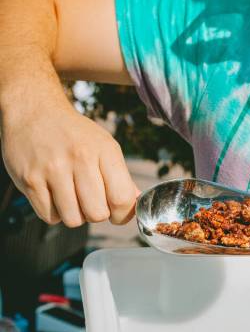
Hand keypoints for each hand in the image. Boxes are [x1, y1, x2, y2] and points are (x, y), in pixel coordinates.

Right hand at [1, 95, 137, 226]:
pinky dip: (53, 212)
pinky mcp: (30, 179)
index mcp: (104, 150)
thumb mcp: (104, 145)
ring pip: (73, 220)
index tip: (116, 213)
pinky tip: (53, 195)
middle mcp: (80, 158)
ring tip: (70, 197)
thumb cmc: (74, 134)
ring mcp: (53, 169)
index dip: (122, 215)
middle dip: (96, 214)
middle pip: (97, 214)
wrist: (34, 111)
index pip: (122, 198)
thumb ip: (121, 176)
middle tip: (89, 201)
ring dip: (74, 215)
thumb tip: (137, 201)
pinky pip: (49, 217)